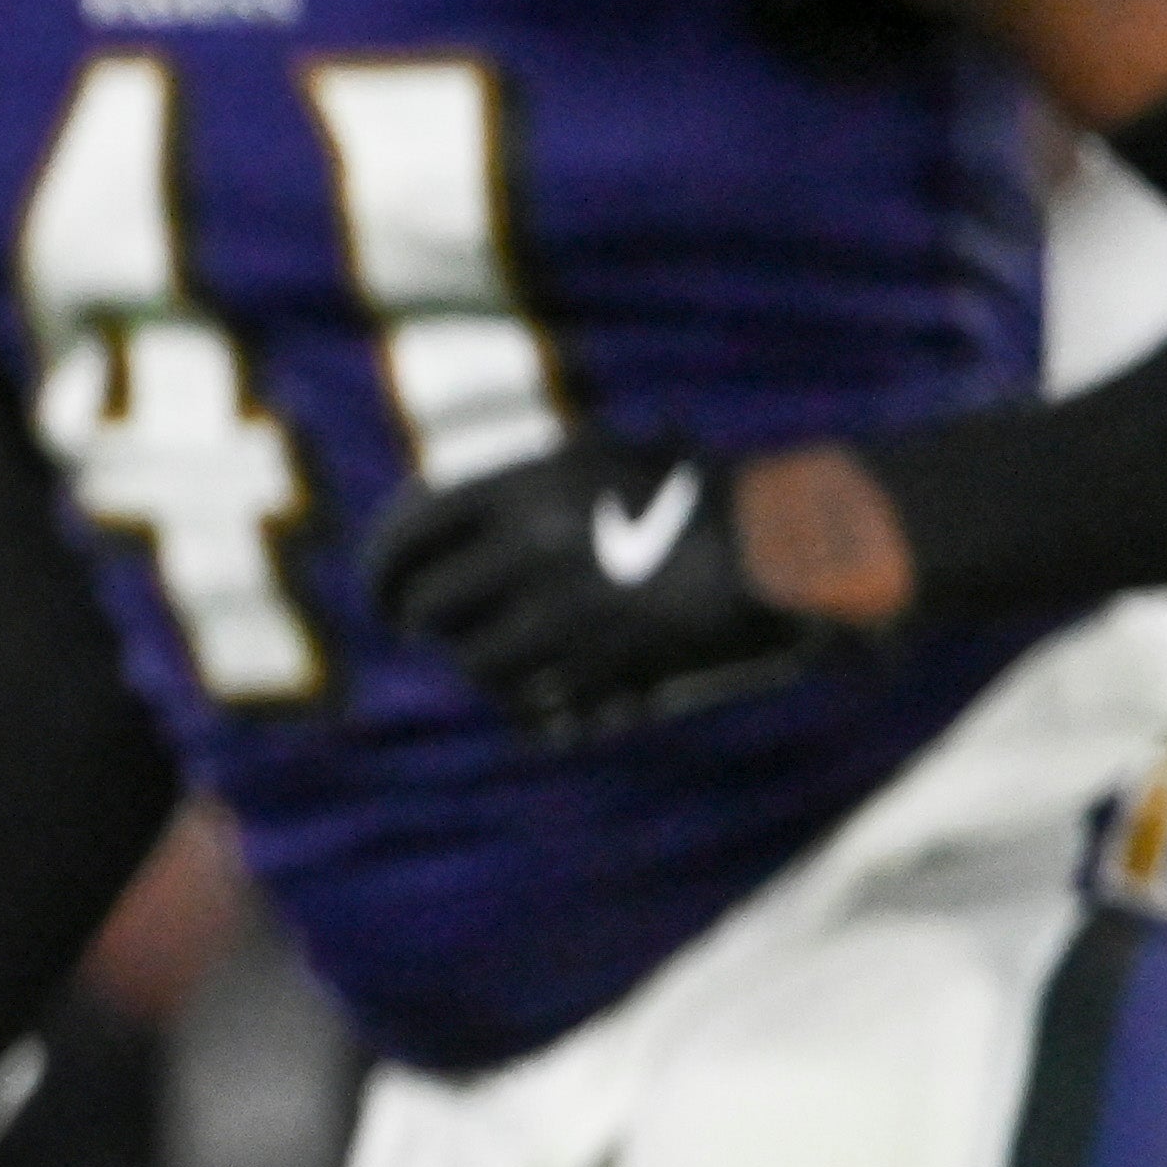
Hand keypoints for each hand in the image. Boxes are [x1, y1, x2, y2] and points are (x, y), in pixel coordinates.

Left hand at [363, 428, 834, 735]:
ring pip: (475, 665)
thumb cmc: (697, 495)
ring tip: (489, 662)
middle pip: (429, 607)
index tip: (381, 594)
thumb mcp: (604, 460)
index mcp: (528, 488)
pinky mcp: (611, 670)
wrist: (786, 545)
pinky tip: (537, 700)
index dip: (380, 570)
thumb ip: (522, 489)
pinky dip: (526, 707)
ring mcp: (572, 614)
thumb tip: (435, 525)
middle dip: (420, 624)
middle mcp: (536, 550)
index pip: (409, 534)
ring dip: (475, 669)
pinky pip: (533, 704)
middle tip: (426, 631)